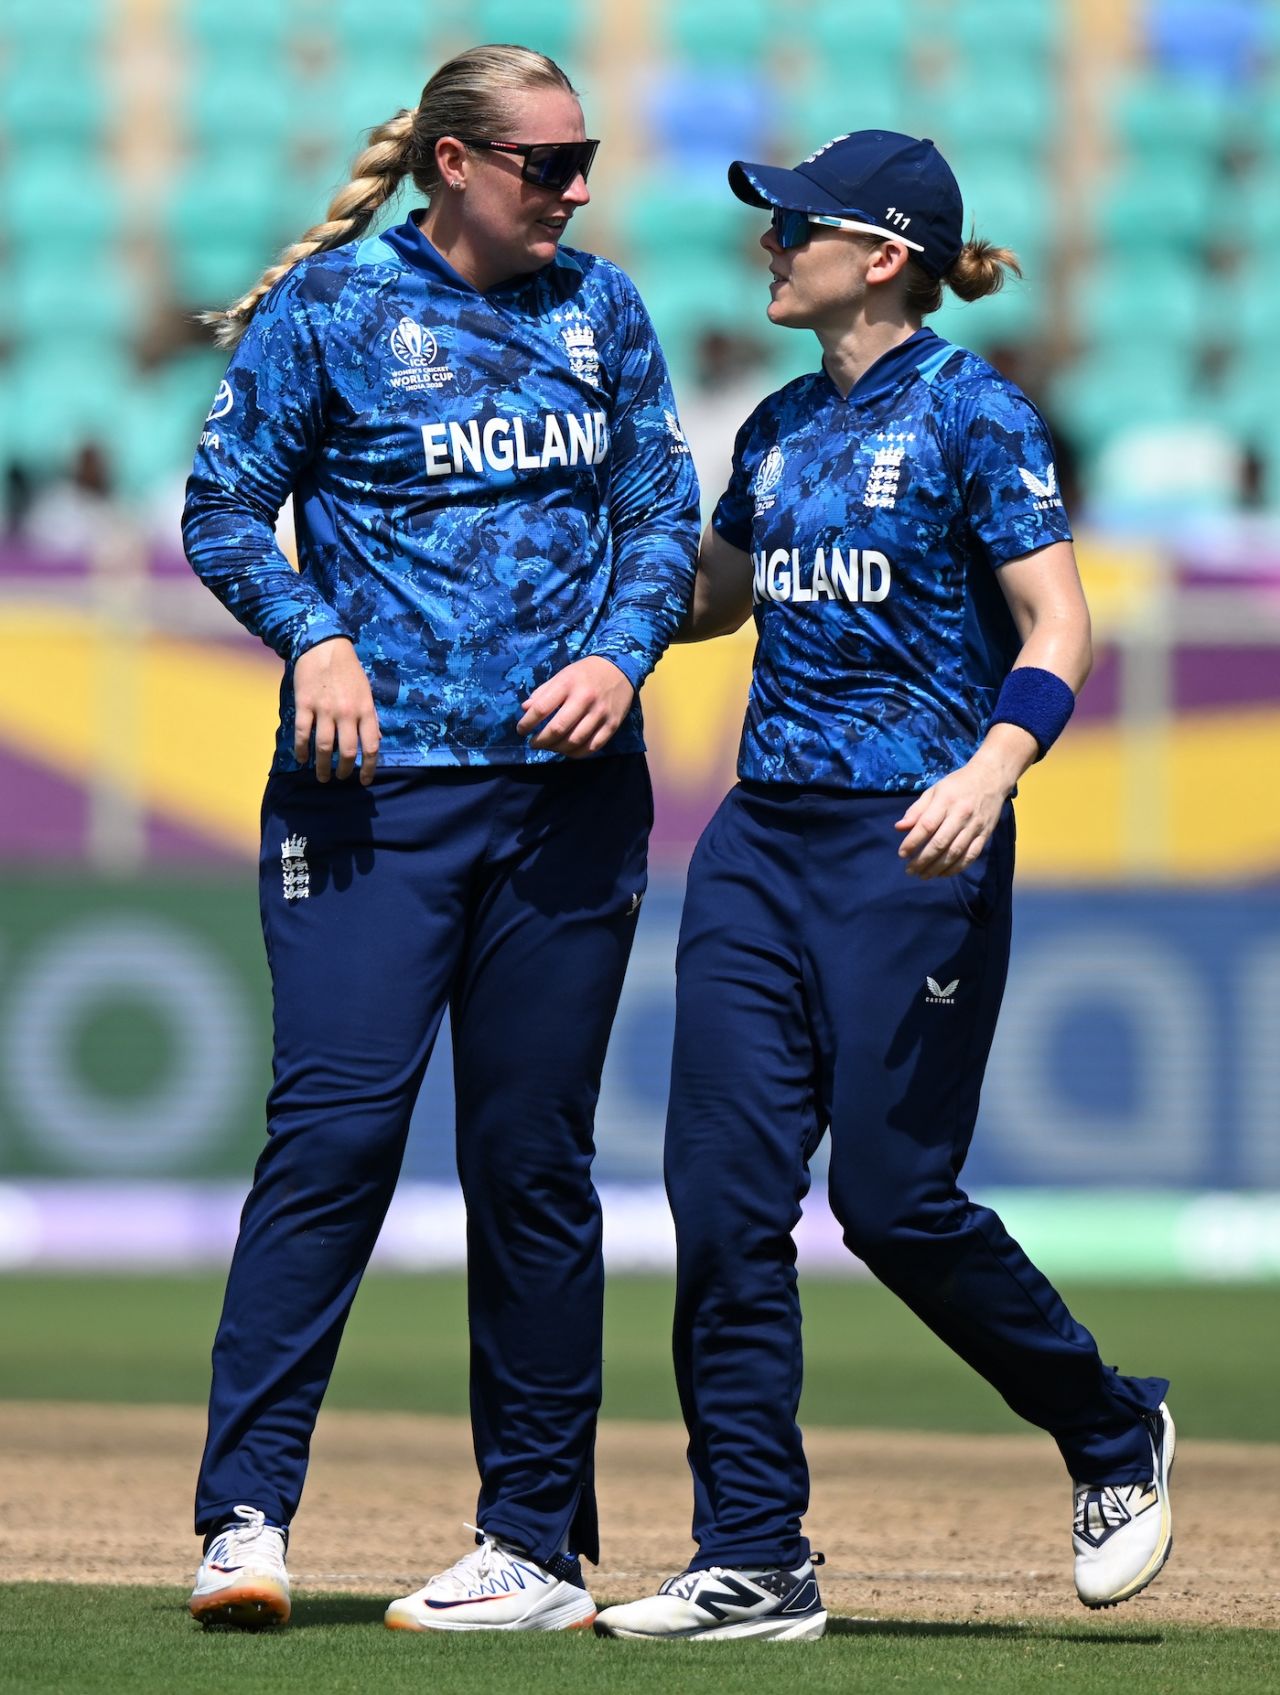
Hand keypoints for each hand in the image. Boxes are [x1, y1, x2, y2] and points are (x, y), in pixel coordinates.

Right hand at [293, 637, 380, 784]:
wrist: (324, 647)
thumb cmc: (349, 672)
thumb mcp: (367, 693)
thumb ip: (370, 718)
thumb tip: (375, 741)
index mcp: (365, 710)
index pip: (371, 746)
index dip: (369, 767)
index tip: (365, 780)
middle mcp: (346, 712)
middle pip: (346, 751)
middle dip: (344, 770)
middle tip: (340, 777)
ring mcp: (324, 709)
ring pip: (324, 746)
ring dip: (322, 766)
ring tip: (322, 777)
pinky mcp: (305, 704)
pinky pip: (302, 733)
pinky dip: (301, 749)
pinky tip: (302, 759)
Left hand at [517, 657, 634, 756]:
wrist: (620, 669)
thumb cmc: (585, 673)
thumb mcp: (561, 675)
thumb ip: (543, 692)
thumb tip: (525, 709)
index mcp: (567, 684)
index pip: (541, 708)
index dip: (527, 723)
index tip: (521, 730)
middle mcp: (584, 699)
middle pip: (558, 729)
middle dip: (541, 741)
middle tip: (534, 743)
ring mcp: (600, 713)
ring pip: (574, 741)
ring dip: (557, 749)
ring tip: (550, 747)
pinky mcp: (612, 725)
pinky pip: (592, 747)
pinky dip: (577, 753)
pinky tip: (568, 750)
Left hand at [893, 731, 1031, 877]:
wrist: (991, 778)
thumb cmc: (958, 784)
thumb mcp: (934, 790)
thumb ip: (917, 810)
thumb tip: (900, 827)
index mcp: (946, 801)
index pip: (927, 826)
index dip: (913, 842)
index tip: (902, 854)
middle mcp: (961, 815)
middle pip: (940, 843)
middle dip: (923, 860)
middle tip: (910, 870)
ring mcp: (975, 826)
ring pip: (955, 853)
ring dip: (937, 868)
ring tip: (924, 875)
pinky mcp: (985, 835)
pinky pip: (970, 856)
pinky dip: (956, 868)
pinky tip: (943, 873)